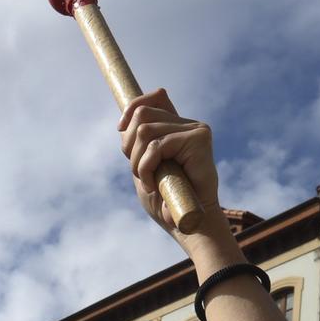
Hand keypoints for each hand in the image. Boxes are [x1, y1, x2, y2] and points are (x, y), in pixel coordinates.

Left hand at [117, 89, 221, 241]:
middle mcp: (188, 124)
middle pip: (142, 114)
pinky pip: (156, 146)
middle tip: (139, 172)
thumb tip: (123, 123)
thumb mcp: (145, 167)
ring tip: (148, 181)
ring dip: (138, 161)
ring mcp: (195, 129)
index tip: (120, 130)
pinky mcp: (198, 139)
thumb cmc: (167, 200)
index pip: (155, 97)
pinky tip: (153, 184)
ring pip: (145, 130)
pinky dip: (146, 168)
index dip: (132, 108)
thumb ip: (139, 145)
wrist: (190, 223)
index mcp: (177, 127)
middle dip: (130, 145)